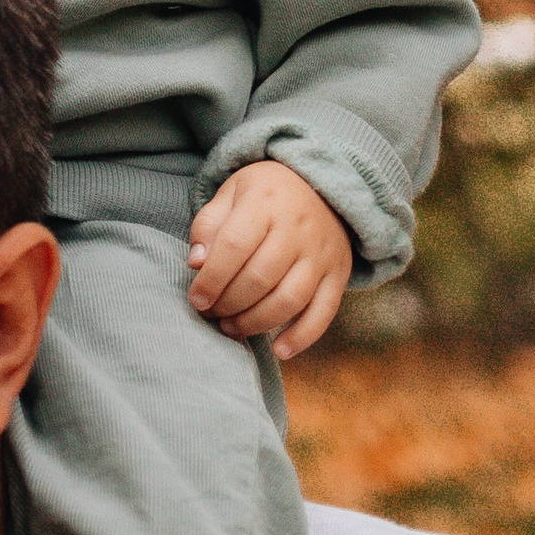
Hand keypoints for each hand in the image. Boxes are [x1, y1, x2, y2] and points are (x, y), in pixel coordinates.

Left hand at [187, 161, 351, 358]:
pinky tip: (279, 350)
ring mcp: (321, 253)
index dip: (211, 279)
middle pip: (260, 278)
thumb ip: (209, 226)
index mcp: (265, 203)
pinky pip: (324, 311)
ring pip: (290, 299)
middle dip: (229, 304)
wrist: (320, 183)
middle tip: (211, 314)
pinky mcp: (339, 273)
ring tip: (232, 328)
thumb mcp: (231, 193)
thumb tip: (196, 263)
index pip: (234, 247)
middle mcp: (297, 229)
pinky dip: (303, 336)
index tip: (196, 300)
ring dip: (256, 322)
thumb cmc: (264, 193)